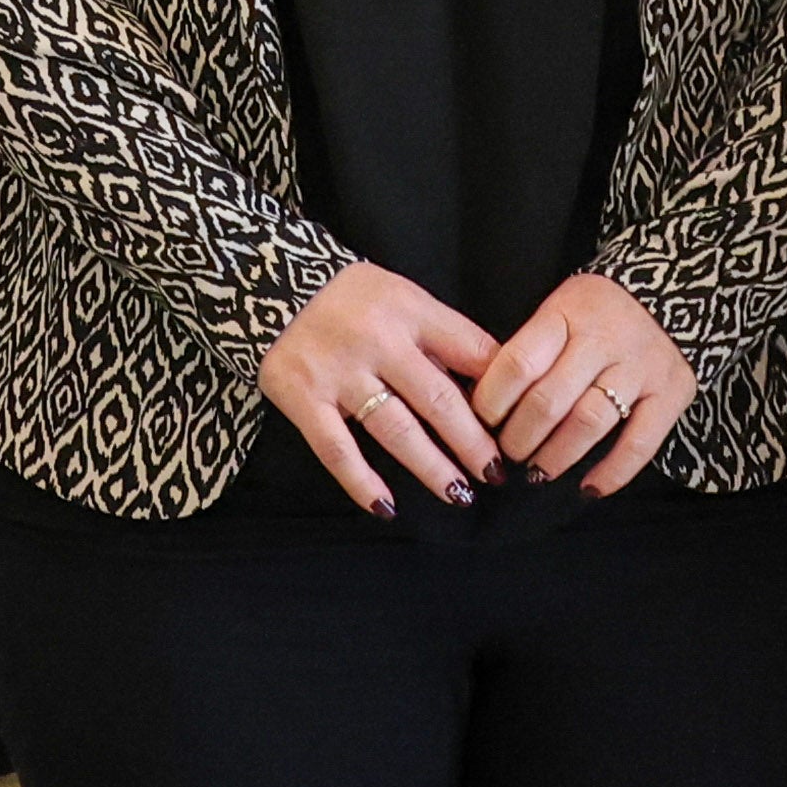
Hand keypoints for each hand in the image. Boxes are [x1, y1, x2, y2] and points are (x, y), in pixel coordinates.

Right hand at [260, 259, 506, 513]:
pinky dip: (362, 481)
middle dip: (473, 443)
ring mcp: (338, 371)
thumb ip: (439, 335)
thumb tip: (489, 386)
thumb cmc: (349, 296)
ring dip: (432, 467)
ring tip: (459, 493)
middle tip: (495, 473)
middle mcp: (378, 340)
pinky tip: (386, 506)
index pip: (470, 352)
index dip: (499, 393)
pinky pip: (337, 449)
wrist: (269, 281)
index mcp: (410, 310)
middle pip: (438, 399)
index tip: (518, 425)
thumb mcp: (401, 295)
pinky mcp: (302, 397)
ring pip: (396, 430)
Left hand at [470, 271, 697, 493]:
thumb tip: (486, 399)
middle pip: (549, 400)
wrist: (675, 293)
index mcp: (567, 313)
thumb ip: (531, 348)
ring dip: (556, 456)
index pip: (519, 363)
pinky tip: (589, 488)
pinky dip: (613, 472)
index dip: (492, 400)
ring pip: (589, 423)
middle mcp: (605, 339)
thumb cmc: (600, 309)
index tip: (482, 421)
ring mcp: (640, 368)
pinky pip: (640, 444)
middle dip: (519, 437)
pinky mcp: (672, 394)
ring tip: (538, 472)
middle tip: (508, 452)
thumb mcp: (560, 307)